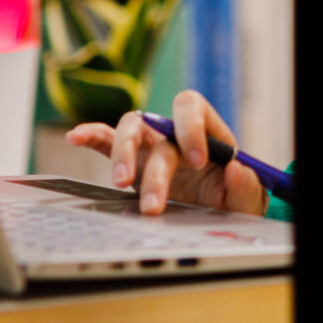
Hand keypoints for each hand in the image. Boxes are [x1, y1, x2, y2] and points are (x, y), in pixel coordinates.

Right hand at [66, 90, 266, 216]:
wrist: (214, 213)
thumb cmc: (229, 199)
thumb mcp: (246, 199)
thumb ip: (247, 187)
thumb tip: (235, 168)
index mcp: (205, 132)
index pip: (193, 108)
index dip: (192, 129)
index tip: (198, 161)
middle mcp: (174, 133)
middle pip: (157, 129)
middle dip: (155, 168)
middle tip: (155, 202)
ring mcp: (150, 144)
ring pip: (130, 130)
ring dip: (122, 154)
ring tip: (121, 183)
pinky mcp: (131, 160)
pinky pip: (105, 139)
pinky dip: (90, 135)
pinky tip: (75, 137)